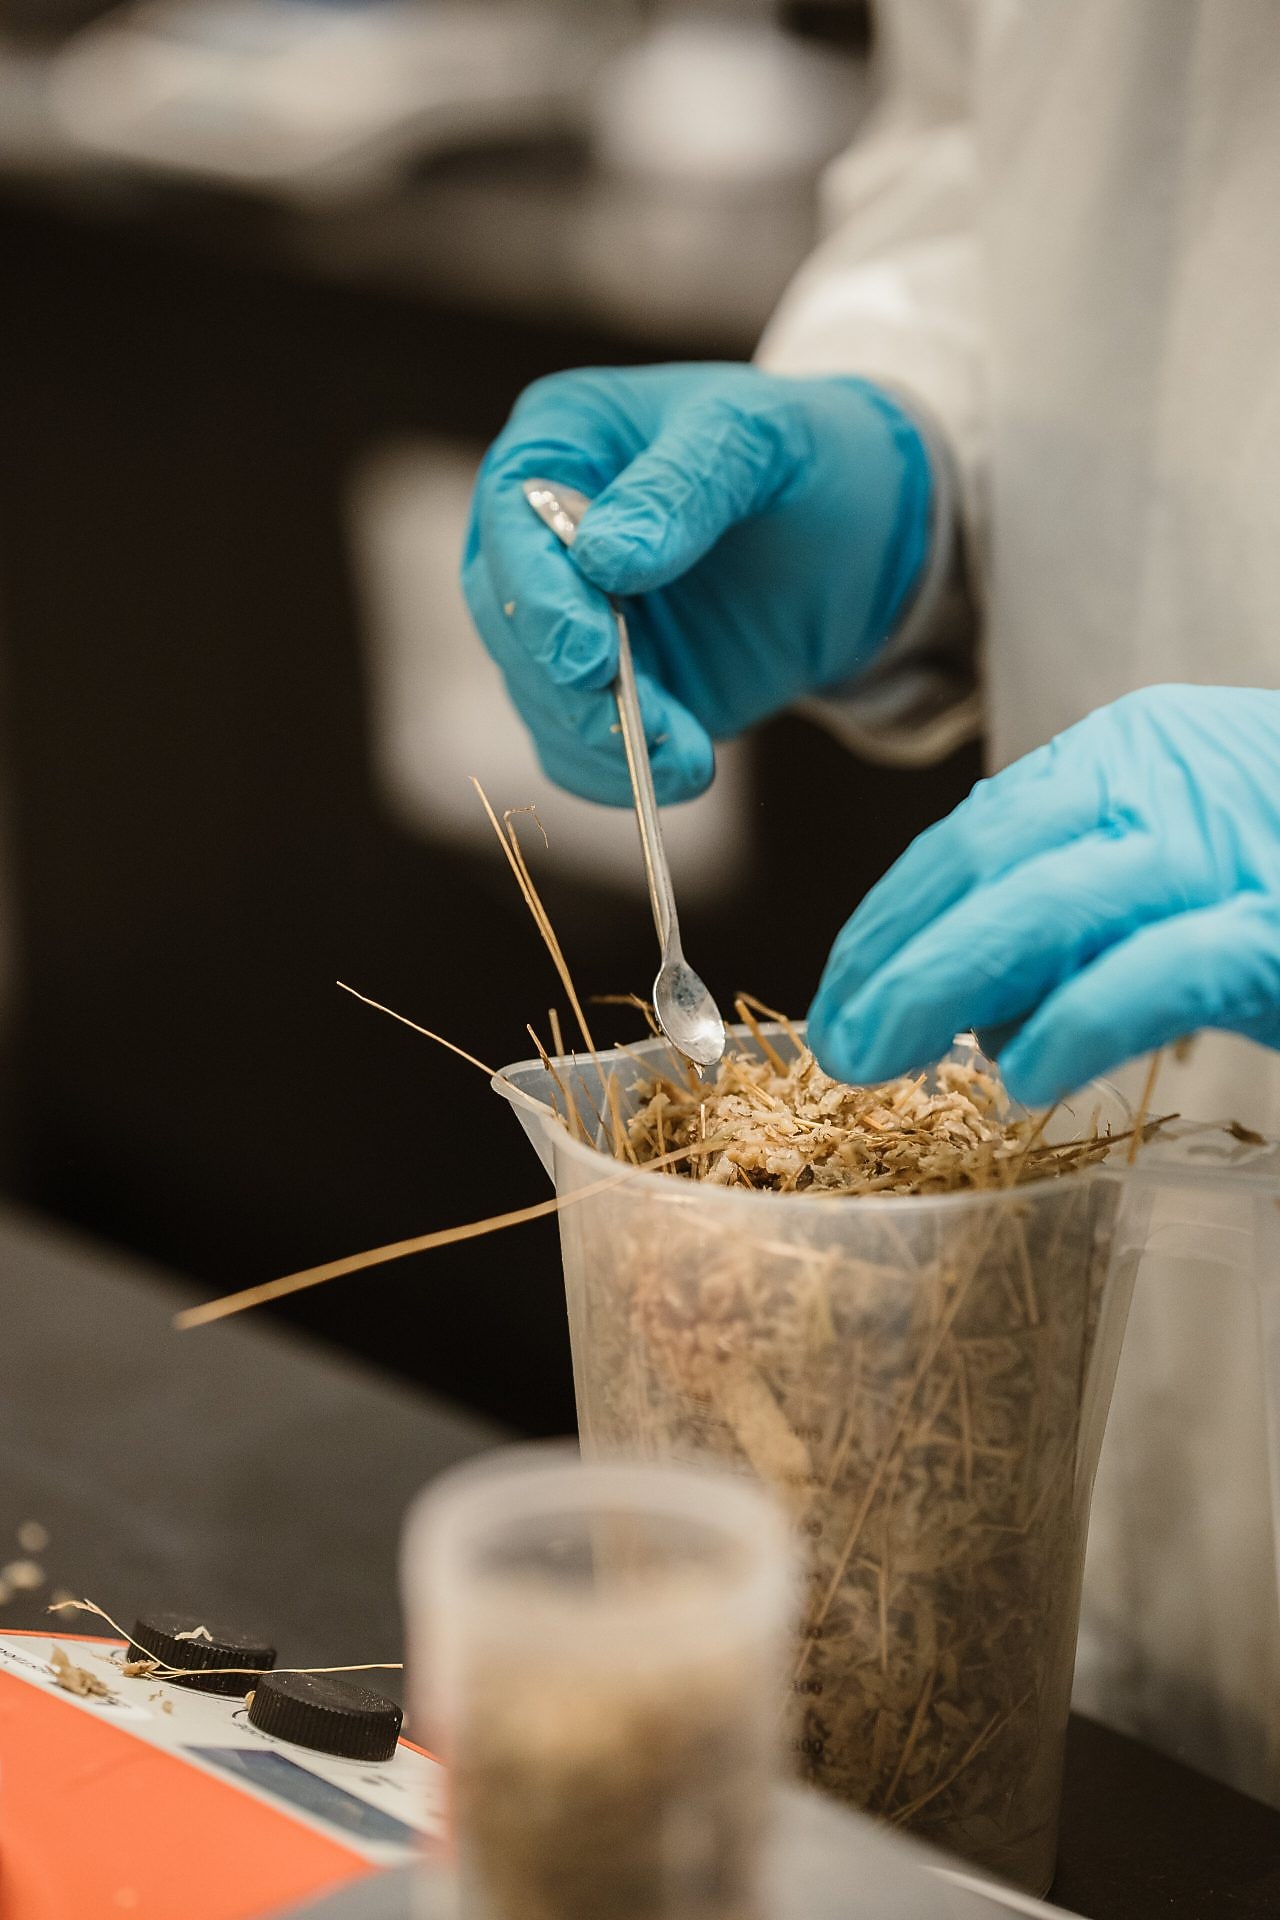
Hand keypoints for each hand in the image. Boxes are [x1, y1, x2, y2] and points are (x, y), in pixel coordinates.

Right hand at [462, 362, 933, 804]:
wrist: (862, 532)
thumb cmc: (801, 455)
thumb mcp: (761, 439)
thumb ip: (684, 485)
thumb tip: (601, 559)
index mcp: (560, 441)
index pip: (510, 516)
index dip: (537, 595)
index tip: (589, 656)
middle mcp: (540, 536)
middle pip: (508, 618)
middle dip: (567, 684)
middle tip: (639, 725)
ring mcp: (568, 620)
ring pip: (540, 695)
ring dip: (601, 739)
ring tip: (685, 756)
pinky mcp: (604, 691)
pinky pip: (579, 749)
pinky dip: (620, 774)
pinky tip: (683, 772)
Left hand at [808, 686, 1279, 1104]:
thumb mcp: (1185, 867)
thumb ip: (1084, 905)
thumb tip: (974, 998)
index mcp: (1136, 752)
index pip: (975, 831)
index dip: (891, 915)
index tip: (839, 989)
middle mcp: (1171, 778)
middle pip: (989, 859)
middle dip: (893, 955)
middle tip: (837, 1043)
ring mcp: (1231, 846)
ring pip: (1046, 903)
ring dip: (941, 987)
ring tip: (880, 1059)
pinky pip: (1155, 967)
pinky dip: (1076, 1024)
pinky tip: (1022, 1076)